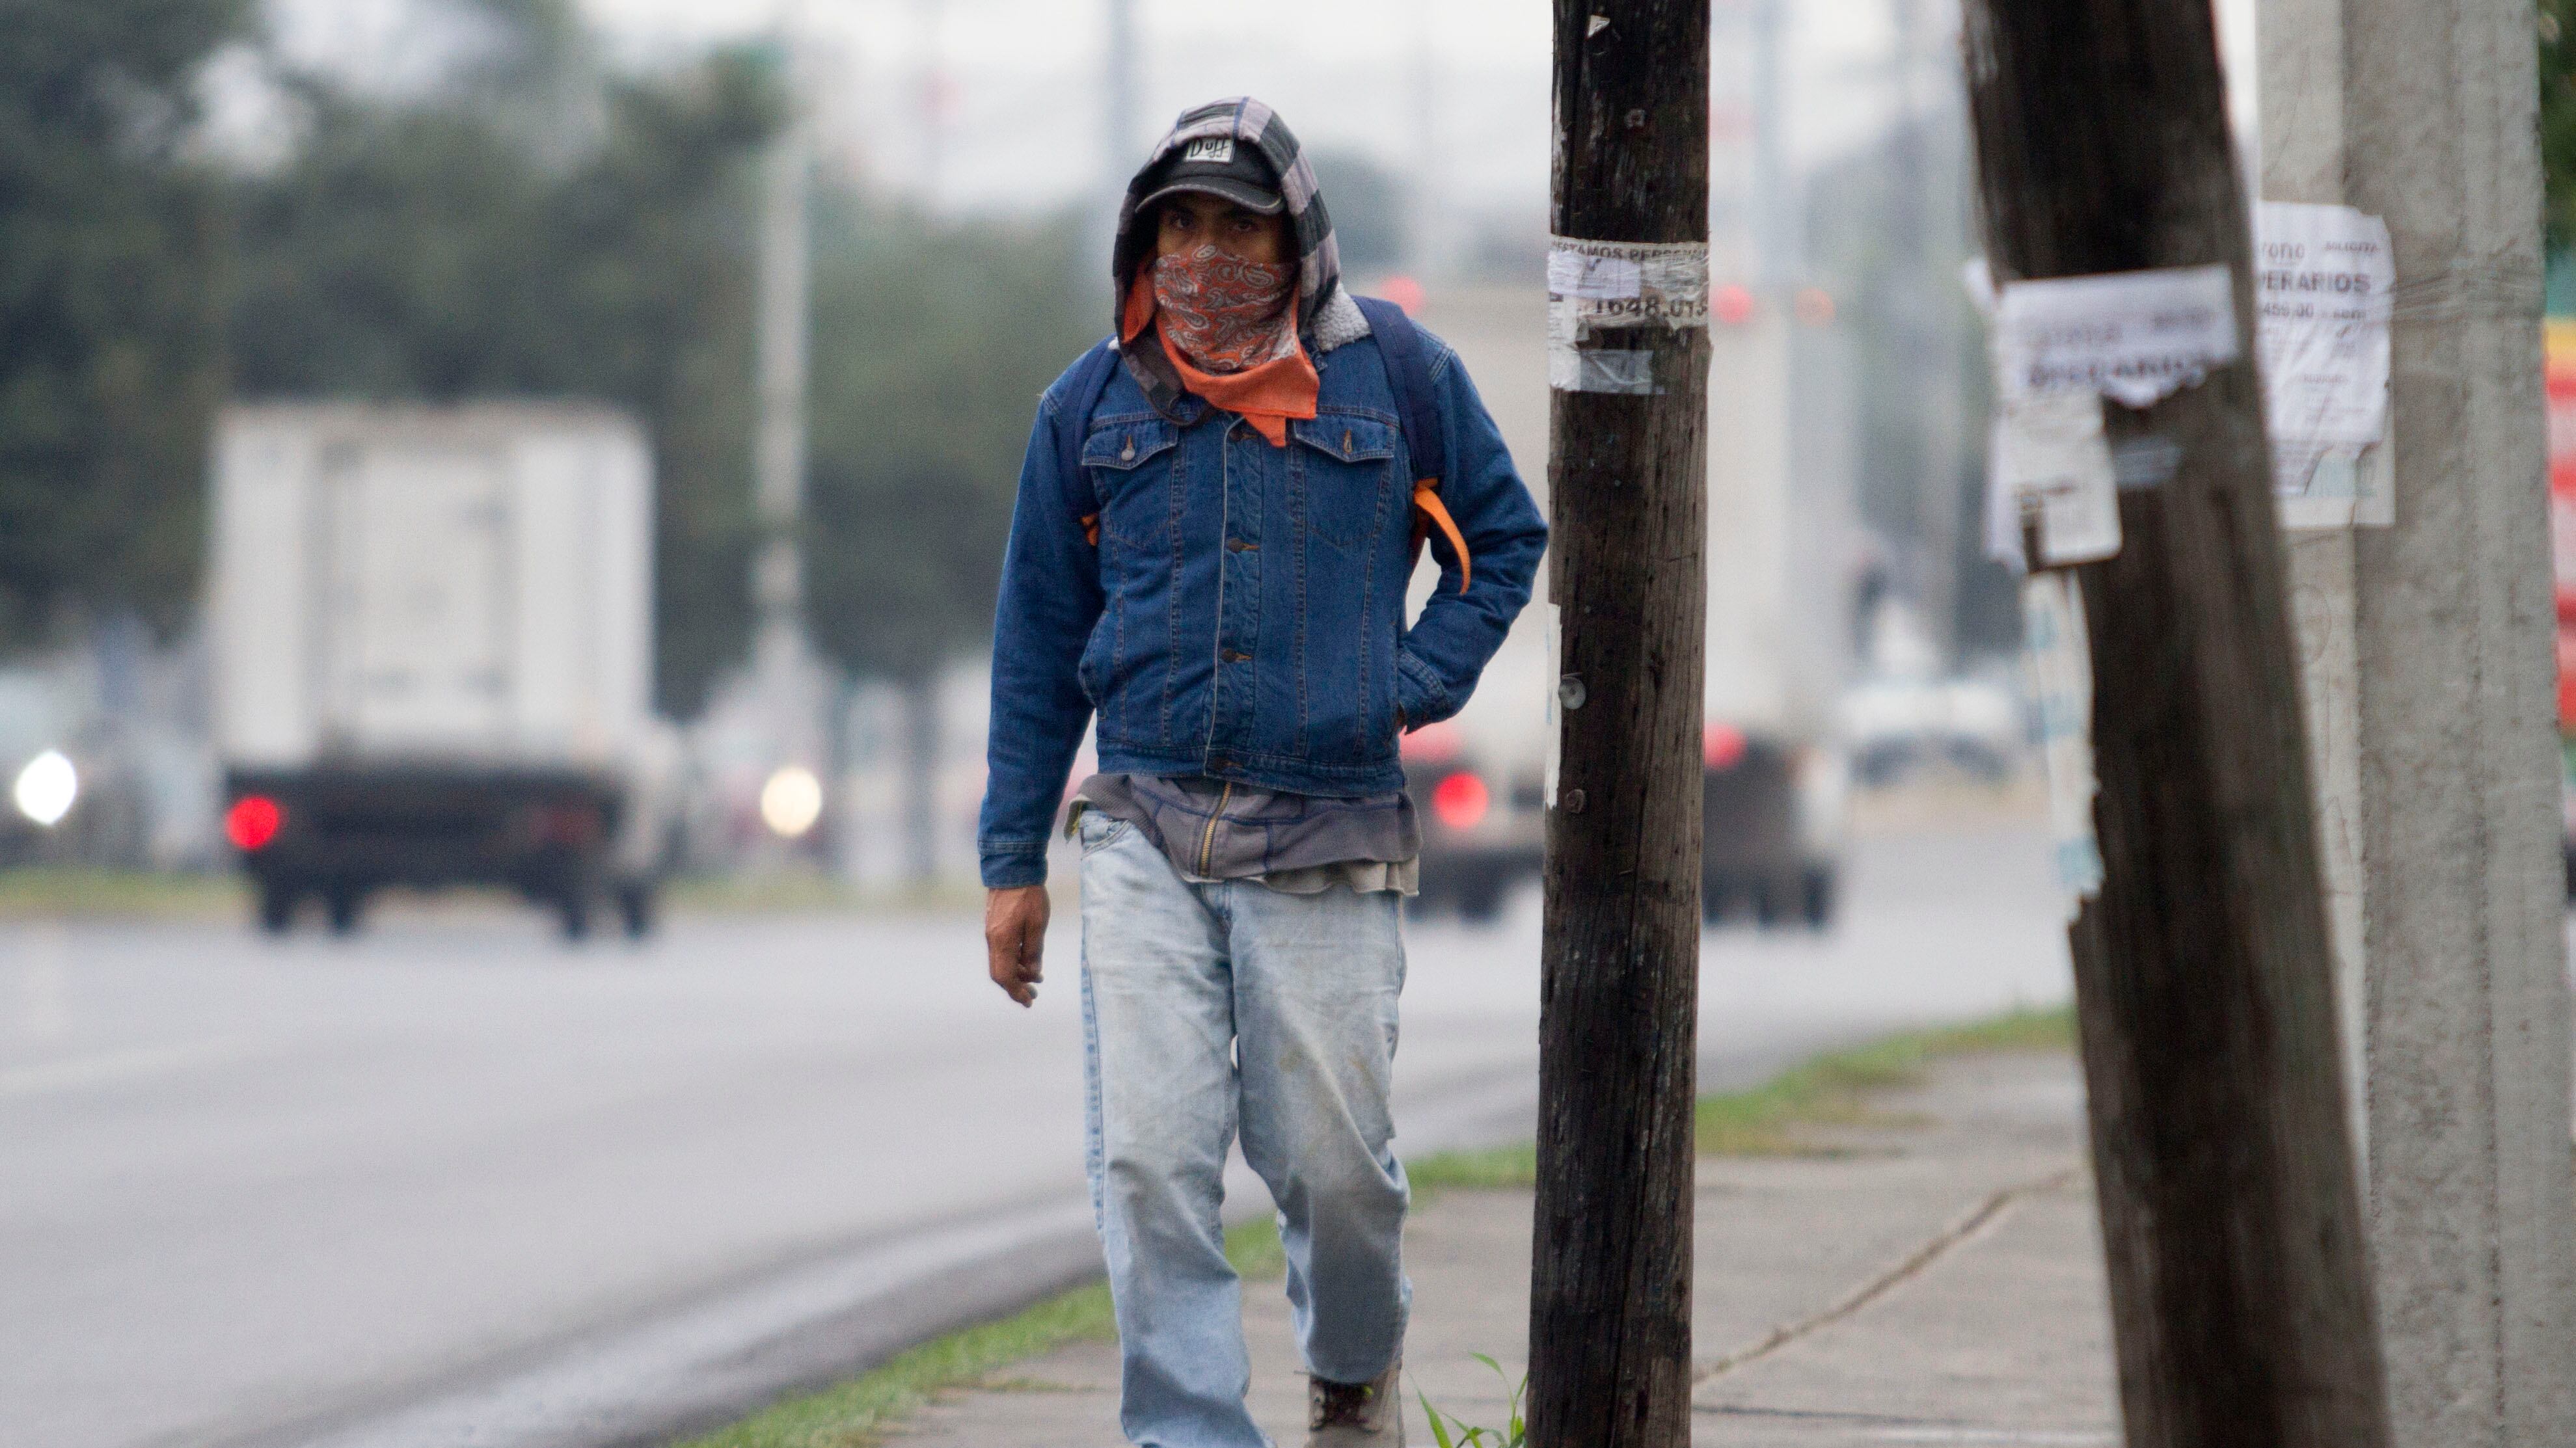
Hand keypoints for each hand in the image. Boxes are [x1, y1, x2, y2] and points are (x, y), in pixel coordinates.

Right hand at [984, 885, 1050, 1006]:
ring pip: (1000, 962)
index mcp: (1002, 942)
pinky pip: (1001, 951)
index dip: (1017, 992)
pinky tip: (1026, 960)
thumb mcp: (1037, 925)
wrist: (1012, 869)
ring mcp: (991, 933)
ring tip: (1035, 978)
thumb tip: (1033, 973)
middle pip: (999, 973)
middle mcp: (993, 940)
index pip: (1006, 977)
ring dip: (1016, 974)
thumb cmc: (1028, 895)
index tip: (1029, 1001)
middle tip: (1032, 995)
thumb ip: (1033, 951)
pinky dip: (1013, 961)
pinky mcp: (994, 926)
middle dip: (1015, 987)